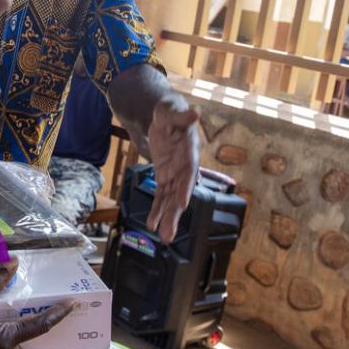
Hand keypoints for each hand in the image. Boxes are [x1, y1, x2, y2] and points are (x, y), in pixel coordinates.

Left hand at [146, 94, 200, 243]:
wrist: (165, 117)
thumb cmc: (170, 111)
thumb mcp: (171, 110)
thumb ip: (182, 116)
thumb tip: (195, 112)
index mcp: (189, 152)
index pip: (189, 172)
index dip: (186, 188)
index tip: (182, 204)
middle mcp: (184, 168)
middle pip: (180, 193)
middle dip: (175, 214)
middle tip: (170, 234)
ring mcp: (174, 174)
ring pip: (171, 199)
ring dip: (167, 218)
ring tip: (165, 238)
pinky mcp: (164, 177)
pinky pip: (161, 196)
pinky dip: (157, 210)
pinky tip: (153, 225)